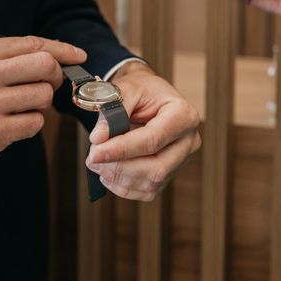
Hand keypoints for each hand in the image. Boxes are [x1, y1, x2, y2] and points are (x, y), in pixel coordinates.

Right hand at [0, 36, 86, 174]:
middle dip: (56, 77)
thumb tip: (58, 56)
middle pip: (46, 66)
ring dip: (41, 105)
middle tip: (48, 86)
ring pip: (44, 96)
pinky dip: (31, 124)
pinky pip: (35, 123)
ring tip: (20, 108)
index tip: (79, 56)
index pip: (35, 45)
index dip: (63, 50)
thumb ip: (10, 57)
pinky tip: (12, 125)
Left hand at [85, 62, 200, 201]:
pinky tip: (108, 173)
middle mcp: (188, 140)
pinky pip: (148, 191)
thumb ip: (111, 111)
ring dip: (118, 178)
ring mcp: (181, 160)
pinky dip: (123, 187)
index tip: (95, 152)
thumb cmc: (140, 90)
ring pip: (151, 183)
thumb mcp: (126, 88)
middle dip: (120, 167)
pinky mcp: (170, 173)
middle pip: (156, 167)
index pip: (153, 139)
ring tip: (96, 163)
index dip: (122, 149)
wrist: (147, 96)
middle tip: (92, 158)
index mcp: (183, 115)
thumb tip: (98, 138)